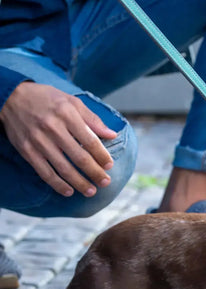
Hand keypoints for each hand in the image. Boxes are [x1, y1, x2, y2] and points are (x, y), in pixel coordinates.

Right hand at [0, 82, 115, 197]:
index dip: (102, 156)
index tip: (110, 166)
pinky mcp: (26, 150)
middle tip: (105, 182)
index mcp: (67, 114)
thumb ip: (92, 119)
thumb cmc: (46, 99)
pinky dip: (57, 184)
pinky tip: (68, 191)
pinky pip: (44, 172)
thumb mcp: (71, 101)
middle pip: (79, 157)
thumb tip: (112, 134)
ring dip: (79, 183)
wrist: (9, 97)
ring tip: (91, 191)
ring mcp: (38, 141)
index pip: (90, 140)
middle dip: (94, 173)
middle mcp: (53, 128)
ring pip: (63, 168)